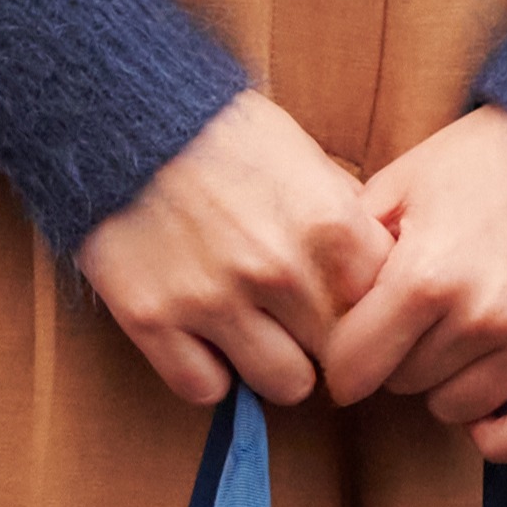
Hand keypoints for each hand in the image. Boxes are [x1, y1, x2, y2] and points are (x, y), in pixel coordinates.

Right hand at [69, 93, 381, 410]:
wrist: (123, 116)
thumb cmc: (222, 133)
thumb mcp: (305, 154)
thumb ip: (346, 213)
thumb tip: (379, 265)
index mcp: (330, 226)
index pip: (383, 308)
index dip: (366, 310)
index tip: (344, 304)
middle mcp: (279, 271)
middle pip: (341, 354)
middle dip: (325, 341)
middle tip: (300, 322)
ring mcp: (215, 301)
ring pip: (287, 386)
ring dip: (276, 365)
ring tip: (257, 336)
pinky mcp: (153, 321)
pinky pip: (206, 390)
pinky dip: (210, 373)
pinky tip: (204, 341)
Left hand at [324, 107, 506, 461]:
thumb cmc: (492, 158)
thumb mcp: (405, 180)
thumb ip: (354, 243)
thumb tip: (315, 299)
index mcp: (425, 276)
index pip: (353, 366)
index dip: (344, 362)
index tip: (352, 353)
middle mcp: (481, 317)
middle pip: (404, 385)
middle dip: (401, 358)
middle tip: (422, 322)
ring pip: (457, 409)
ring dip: (449, 384)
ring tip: (462, 340)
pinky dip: (500, 433)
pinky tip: (490, 406)